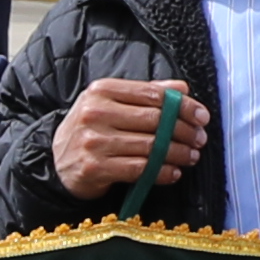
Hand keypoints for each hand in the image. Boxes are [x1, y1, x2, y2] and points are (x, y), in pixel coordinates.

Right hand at [49, 75, 200, 204]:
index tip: (202, 116)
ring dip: (177, 153)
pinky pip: (139, 169)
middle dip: (184, 131)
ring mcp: (94, 141)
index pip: (153, 94)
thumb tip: (182, 87)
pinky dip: (162, 172)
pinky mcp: (95, 167)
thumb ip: (146, 94)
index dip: (183, 105)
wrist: (57, 162)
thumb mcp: (112, 104)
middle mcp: (96, 113)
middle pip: (155, 120)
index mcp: (103, 90)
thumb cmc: (92, 129)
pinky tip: (173, 172)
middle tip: (200, 139)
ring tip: (191, 156)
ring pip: (150, 146)